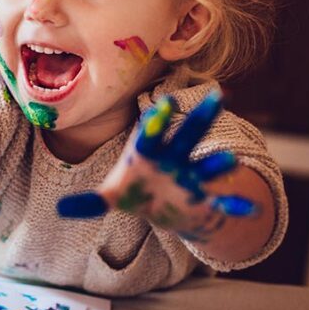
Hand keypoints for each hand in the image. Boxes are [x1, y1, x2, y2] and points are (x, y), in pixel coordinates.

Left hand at [57, 92, 254, 240]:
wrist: (164, 207)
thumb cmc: (137, 190)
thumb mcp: (112, 196)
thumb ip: (90, 202)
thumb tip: (59, 209)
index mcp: (149, 152)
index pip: (152, 132)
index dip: (158, 120)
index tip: (164, 104)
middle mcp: (174, 159)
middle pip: (188, 135)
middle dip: (201, 119)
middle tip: (217, 98)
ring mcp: (192, 177)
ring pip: (207, 166)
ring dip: (219, 165)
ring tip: (230, 161)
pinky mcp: (203, 199)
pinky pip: (222, 203)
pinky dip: (235, 207)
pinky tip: (249, 212)